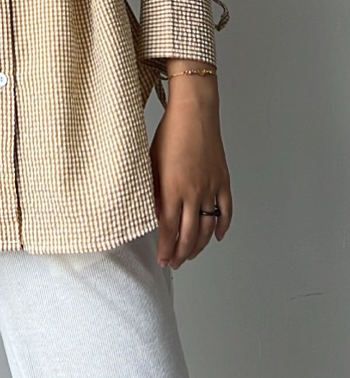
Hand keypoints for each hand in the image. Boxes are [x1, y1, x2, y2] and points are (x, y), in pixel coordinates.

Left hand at [149, 81, 232, 269]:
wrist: (194, 114)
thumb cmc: (168, 134)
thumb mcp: (151, 164)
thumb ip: (153, 191)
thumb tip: (151, 213)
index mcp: (172, 189)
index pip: (168, 229)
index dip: (165, 248)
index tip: (161, 259)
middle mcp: (193, 193)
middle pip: (190, 234)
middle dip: (181, 253)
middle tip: (174, 263)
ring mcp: (211, 188)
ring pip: (209, 227)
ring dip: (200, 245)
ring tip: (191, 254)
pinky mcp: (223, 181)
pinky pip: (226, 211)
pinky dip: (223, 226)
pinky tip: (218, 237)